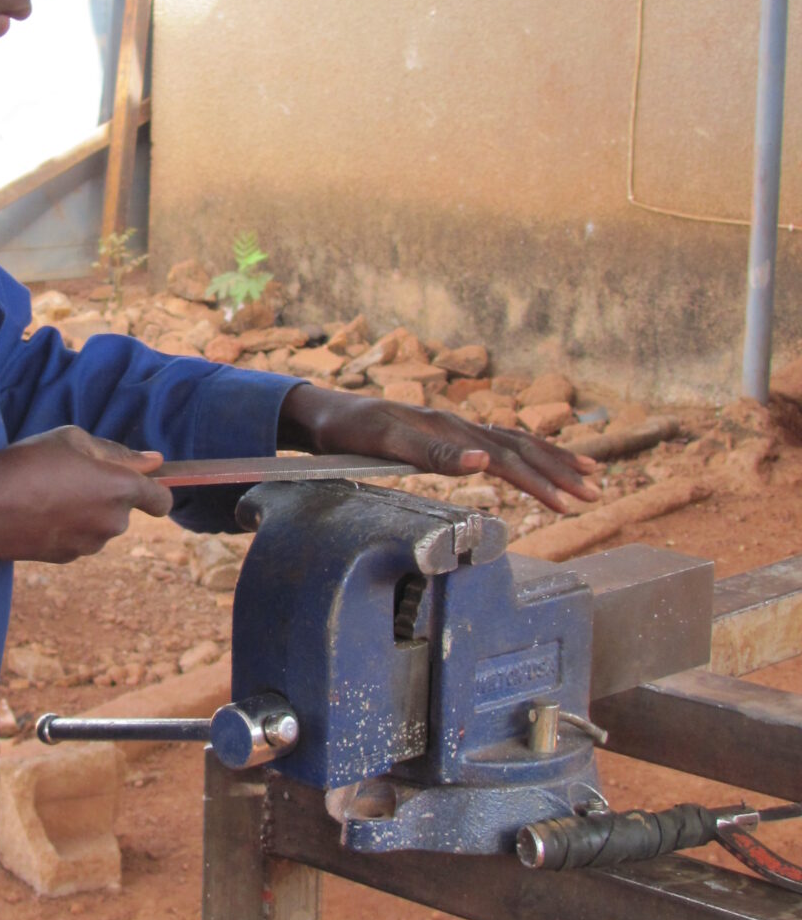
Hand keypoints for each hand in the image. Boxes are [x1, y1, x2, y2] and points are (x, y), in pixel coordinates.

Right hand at [0, 425, 172, 564]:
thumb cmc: (27, 464)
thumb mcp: (71, 439)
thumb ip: (117, 452)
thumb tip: (155, 462)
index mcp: (121, 490)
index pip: (162, 501)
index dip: (155, 490)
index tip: (138, 480)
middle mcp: (113, 523)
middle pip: (124, 509)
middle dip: (106, 493)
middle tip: (70, 472)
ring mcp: (90, 545)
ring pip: (99, 524)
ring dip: (85, 509)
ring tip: (48, 490)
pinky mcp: (66, 558)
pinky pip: (77, 537)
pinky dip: (66, 526)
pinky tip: (38, 511)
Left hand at [277, 383, 600, 513]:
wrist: (325, 416)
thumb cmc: (350, 432)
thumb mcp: (384, 442)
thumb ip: (432, 452)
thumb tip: (482, 461)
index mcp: (450, 429)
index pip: (507, 458)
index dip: (540, 481)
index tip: (569, 504)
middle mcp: (458, 425)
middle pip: (521, 447)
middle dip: (560, 471)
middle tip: (594, 495)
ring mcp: (454, 428)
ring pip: (514, 442)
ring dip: (551, 460)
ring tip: (586, 474)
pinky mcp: (446, 435)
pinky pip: (497, 443)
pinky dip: (525, 454)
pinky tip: (537, 462)